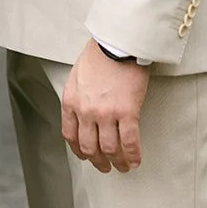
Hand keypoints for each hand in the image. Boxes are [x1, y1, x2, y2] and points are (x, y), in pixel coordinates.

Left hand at [61, 40, 148, 174]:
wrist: (117, 41)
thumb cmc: (99, 53)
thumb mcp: (77, 75)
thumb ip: (78, 96)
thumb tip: (83, 112)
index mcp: (71, 101)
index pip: (70, 135)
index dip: (79, 151)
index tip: (87, 156)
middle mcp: (86, 111)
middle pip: (90, 147)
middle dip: (98, 161)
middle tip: (106, 166)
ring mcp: (106, 113)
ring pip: (110, 149)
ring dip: (117, 162)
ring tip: (123, 166)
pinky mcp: (127, 112)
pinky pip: (129, 142)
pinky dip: (133, 155)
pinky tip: (135, 160)